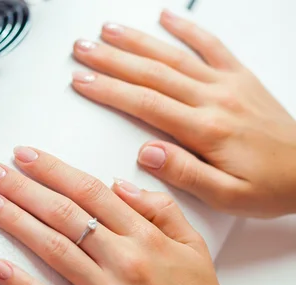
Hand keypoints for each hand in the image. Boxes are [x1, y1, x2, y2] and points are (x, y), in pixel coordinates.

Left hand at [0, 147, 260, 284]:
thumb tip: (120, 184)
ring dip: (17, 222)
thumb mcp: (193, 245)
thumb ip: (161, 209)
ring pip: (54, 249)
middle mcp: (125, 260)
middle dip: (23, 188)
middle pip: (65, 213)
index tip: (25, 156)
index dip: (53, 170)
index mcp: (145, 237)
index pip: (90, 191)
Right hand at [71, 10, 295, 217]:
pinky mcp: (240, 77)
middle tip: (82, 50)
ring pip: (174, 55)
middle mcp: (214, 100)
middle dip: (112, 59)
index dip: (109, 90)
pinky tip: (168, 17)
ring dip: (138, 41)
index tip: (82, 81)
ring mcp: (227, 84)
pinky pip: (212, 45)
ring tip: (108, 30)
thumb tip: (147, 153)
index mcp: (206, 130)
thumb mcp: (226, 197)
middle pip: (152, 73)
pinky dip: (188, 28)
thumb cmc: (271, 186)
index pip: (146, 103)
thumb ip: (185, 174)